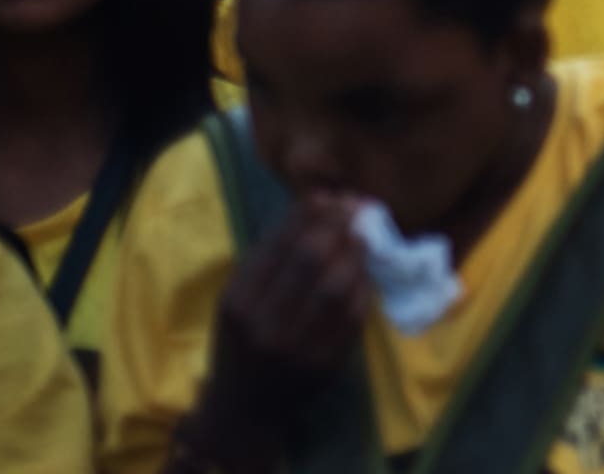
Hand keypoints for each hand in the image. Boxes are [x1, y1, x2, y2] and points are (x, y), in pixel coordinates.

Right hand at [185, 194, 371, 461]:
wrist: (244, 408)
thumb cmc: (242, 341)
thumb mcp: (238, 300)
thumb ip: (270, 259)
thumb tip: (317, 207)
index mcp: (238, 302)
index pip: (277, 246)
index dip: (308, 216)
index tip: (330, 196)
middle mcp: (264, 324)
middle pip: (309, 261)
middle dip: (337, 227)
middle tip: (355, 207)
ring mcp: (296, 347)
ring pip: (335, 287)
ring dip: (355, 253)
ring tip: (365, 233)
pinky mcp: (325, 363)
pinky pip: (352, 316)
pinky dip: (362, 286)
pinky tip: (365, 269)